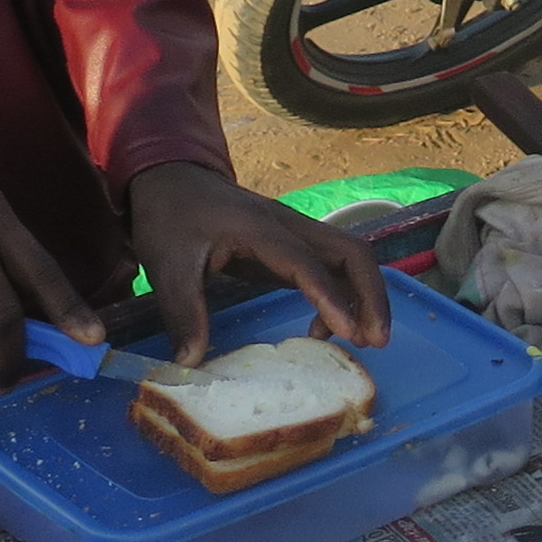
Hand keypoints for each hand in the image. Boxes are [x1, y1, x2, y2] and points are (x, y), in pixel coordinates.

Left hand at [125, 163, 392, 368]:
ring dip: (365, 295)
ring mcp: (295, 233)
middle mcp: (288, 226)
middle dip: (372, 295)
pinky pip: (333, 266)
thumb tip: (191, 362)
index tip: (348, 333)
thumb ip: (182, 312)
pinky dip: (343, 295)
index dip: (330, 297)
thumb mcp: (166, 265)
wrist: (172, 180)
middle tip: (376, 340)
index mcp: (259, 229)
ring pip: (350, 257)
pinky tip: (324, 327)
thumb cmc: (170, 218)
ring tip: (365, 340)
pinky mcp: (292, 244)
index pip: (307, 263)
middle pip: (352, 251)